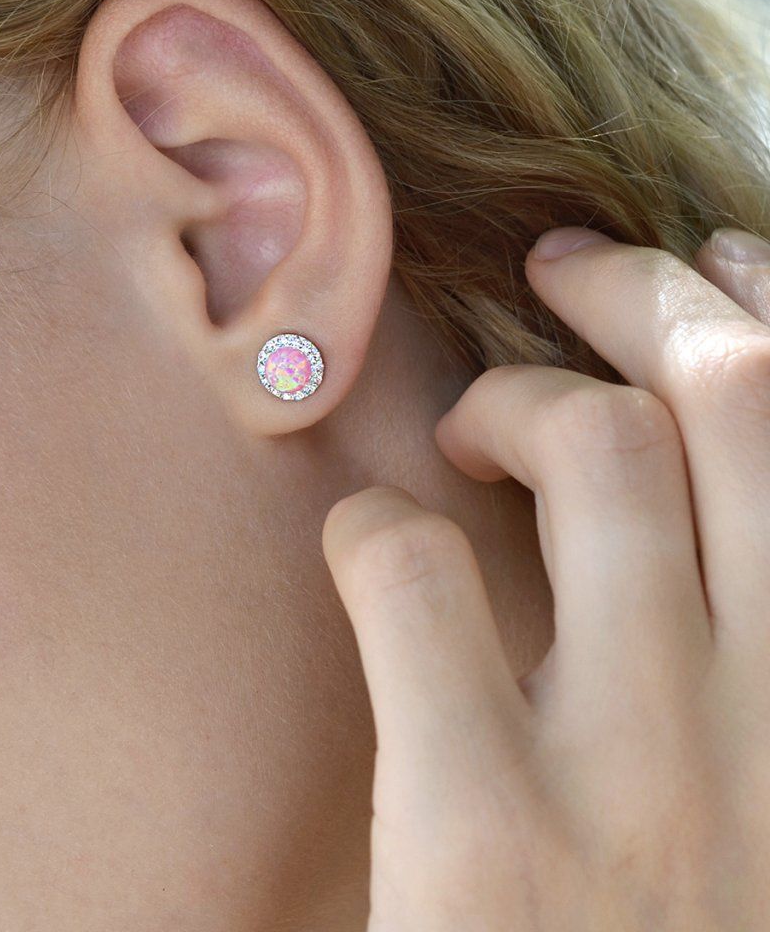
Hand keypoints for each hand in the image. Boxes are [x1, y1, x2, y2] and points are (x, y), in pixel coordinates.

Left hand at [322, 226, 769, 930]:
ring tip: (467, 432)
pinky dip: (378, 529)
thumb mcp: (767, 782)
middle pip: (730, 399)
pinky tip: (371, 543)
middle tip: (556, 274)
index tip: (709, 264)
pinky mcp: (488, 837)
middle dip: (638, 297)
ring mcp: (644, 775)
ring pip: (599, 455)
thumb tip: (690, 498)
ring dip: (515, 400)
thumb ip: (749, 644)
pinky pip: (418, 577)